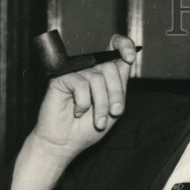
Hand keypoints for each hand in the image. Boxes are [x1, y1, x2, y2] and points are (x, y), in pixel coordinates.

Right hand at [7, 35, 137, 189]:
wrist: (66, 143)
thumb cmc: (89, 128)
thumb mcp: (114, 108)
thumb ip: (120, 86)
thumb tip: (126, 60)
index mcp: (105, 74)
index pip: (115, 49)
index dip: (123, 46)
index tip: (129, 56)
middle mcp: (90, 69)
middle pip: (110, 67)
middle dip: (116, 94)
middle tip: (114, 113)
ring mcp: (75, 72)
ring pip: (98, 78)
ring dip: (101, 104)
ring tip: (96, 120)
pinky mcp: (60, 78)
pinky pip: (81, 84)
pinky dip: (83, 103)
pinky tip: (77, 112)